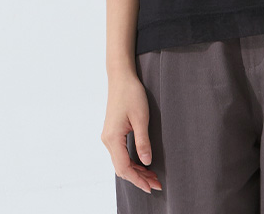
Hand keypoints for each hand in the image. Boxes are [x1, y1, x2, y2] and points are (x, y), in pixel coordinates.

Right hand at [102, 71, 162, 194]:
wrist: (121, 77)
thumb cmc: (131, 94)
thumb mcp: (141, 117)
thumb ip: (143, 141)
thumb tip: (147, 162)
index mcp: (113, 138)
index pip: (124, 167)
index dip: (138, 179)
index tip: (151, 186)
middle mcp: (107, 140)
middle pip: (121, 168)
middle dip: (138, 178)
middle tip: (156, 183)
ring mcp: (108, 137)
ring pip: (120, 162)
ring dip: (135, 171)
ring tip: (152, 176)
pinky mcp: (112, 133)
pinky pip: (120, 154)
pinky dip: (131, 162)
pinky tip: (143, 163)